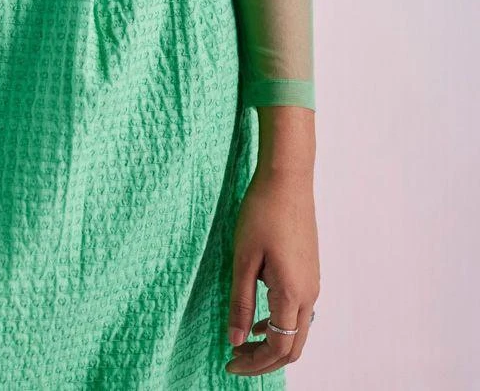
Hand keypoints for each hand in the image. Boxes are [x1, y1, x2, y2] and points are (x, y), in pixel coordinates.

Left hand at [225, 167, 319, 375]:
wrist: (288, 178)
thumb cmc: (262, 213)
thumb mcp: (243, 259)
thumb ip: (240, 303)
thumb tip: (236, 340)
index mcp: (293, 294)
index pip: (278, 348)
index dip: (253, 363)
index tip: (228, 362)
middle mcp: (310, 294)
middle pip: (292, 347)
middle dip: (264, 360)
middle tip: (234, 359)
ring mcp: (313, 283)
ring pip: (296, 331)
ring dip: (272, 342)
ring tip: (243, 341)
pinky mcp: (310, 271)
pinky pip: (298, 312)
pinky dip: (279, 324)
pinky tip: (258, 317)